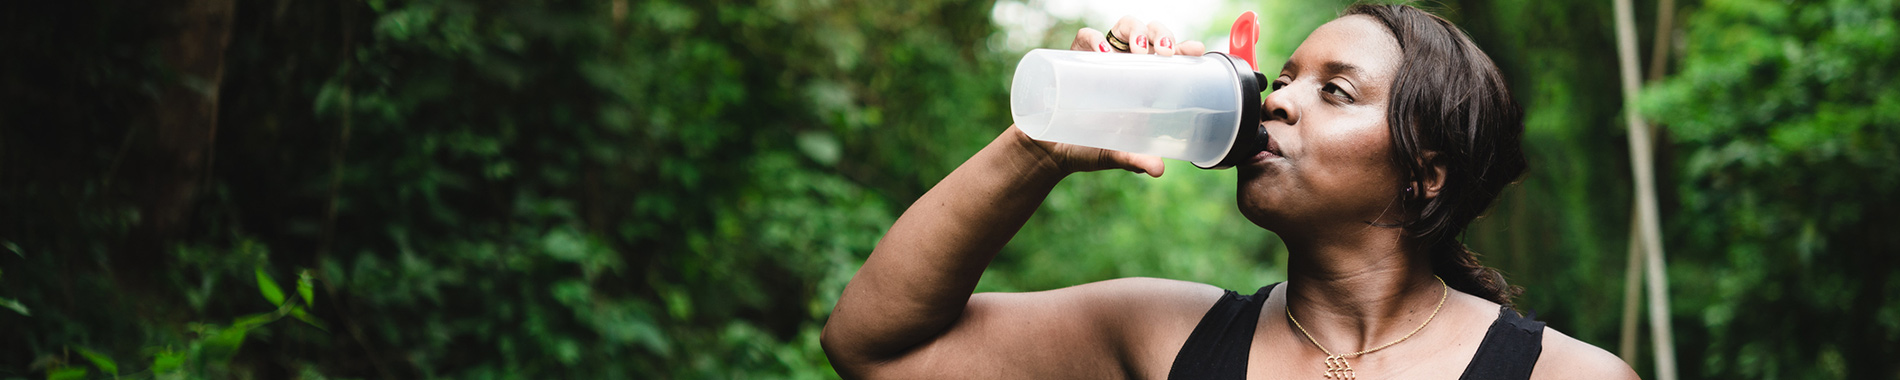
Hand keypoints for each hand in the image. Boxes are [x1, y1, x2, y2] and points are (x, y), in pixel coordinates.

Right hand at [1013, 17, 1208, 177]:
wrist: (1046, 151)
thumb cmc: (1086, 149)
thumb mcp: (1114, 154)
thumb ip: (1134, 159)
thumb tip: (1158, 169)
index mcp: (1143, 85)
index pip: (1170, 57)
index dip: (1184, 48)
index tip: (1195, 50)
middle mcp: (1125, 67)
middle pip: (1151, 34)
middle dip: (1162, 34)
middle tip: (1164, 52)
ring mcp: (1100, 59)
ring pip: (1125, 27)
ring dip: (1136, 30)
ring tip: (1138, 50)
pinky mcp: (1074, 57)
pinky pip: (1086, 36)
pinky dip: (1095, 38)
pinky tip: (1103, 52)